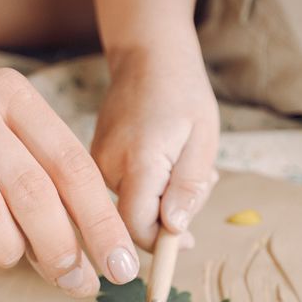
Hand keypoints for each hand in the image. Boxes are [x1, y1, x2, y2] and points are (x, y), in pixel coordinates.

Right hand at [0, 68, 140, 296]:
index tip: (121, 265)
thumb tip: (88, 261)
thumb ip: (42, 187)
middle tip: (75, 282)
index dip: (100, 219)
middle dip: (61, 244)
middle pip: (30, 185)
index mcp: (9, 94)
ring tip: (9, 262)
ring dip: (5, 248)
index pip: (69, 162)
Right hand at [92, 49, 219, 249]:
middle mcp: (107, 167)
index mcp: (137, 161)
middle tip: (203, 180)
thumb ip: (188, 185)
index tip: (189, 242)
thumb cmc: (181, 92)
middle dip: (174, 215)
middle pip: (137, 221)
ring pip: (135, 207)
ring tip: (187, 161)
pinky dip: (155, 186)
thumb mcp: (203, 138)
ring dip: (168, 198)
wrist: (147, 56)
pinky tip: (170, 160)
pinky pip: (128, 191)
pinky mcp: (97, 162)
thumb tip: (175, 230)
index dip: (162, 244)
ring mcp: (98, 164)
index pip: (137, 227)